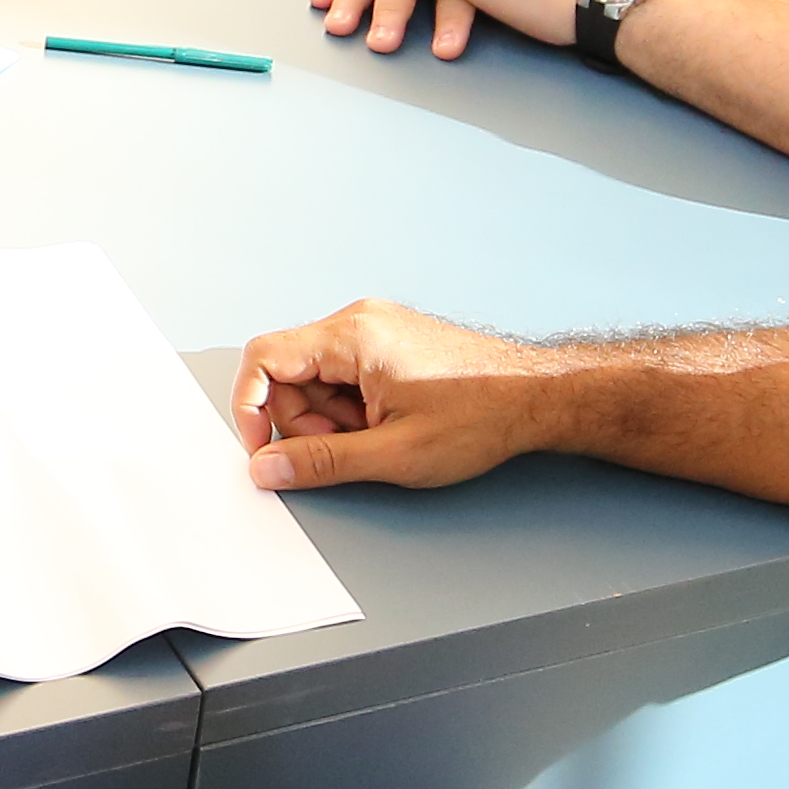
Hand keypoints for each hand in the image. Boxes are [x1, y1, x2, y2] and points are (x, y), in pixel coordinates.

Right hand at [235, 301, 554, 493]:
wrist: (537, 396)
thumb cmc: (481, 416)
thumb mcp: (394, 454)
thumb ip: (322, 462)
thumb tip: (268, 468)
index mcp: (353, 336)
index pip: (264, 358)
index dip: (251, 409)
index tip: (264, 449)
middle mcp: (358, 321)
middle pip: (288, 373)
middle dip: (304, 421)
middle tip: (347, 449)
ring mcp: (374, 329)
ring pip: (315, 378)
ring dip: (331, 418)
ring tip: (379, 438)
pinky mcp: (387, 343)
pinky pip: (341, 375)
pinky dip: (351, 407)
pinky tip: (386, 425)